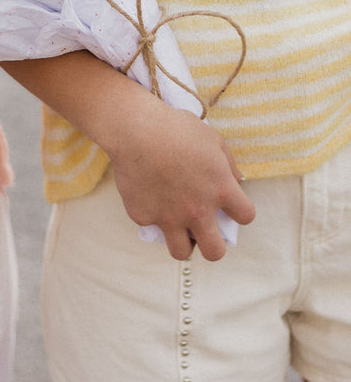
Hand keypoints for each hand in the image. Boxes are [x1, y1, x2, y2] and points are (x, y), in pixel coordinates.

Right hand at [109, 90, 253, 260]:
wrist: (135, 130)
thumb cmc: (176, 128)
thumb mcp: (212, 139)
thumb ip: (228, 164)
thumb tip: (238, 181)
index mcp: (220, 189)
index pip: (246, 216)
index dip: (240, 211)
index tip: (230, 206)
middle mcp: (198, 210)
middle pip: (215, 252)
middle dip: (213, 245)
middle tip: (204, 231)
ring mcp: (169, 217)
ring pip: (181, 252)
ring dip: (182, 242)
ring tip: (178, 227)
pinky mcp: (143, 216)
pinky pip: (150, 226)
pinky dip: (151, 215)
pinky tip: (148, 196)